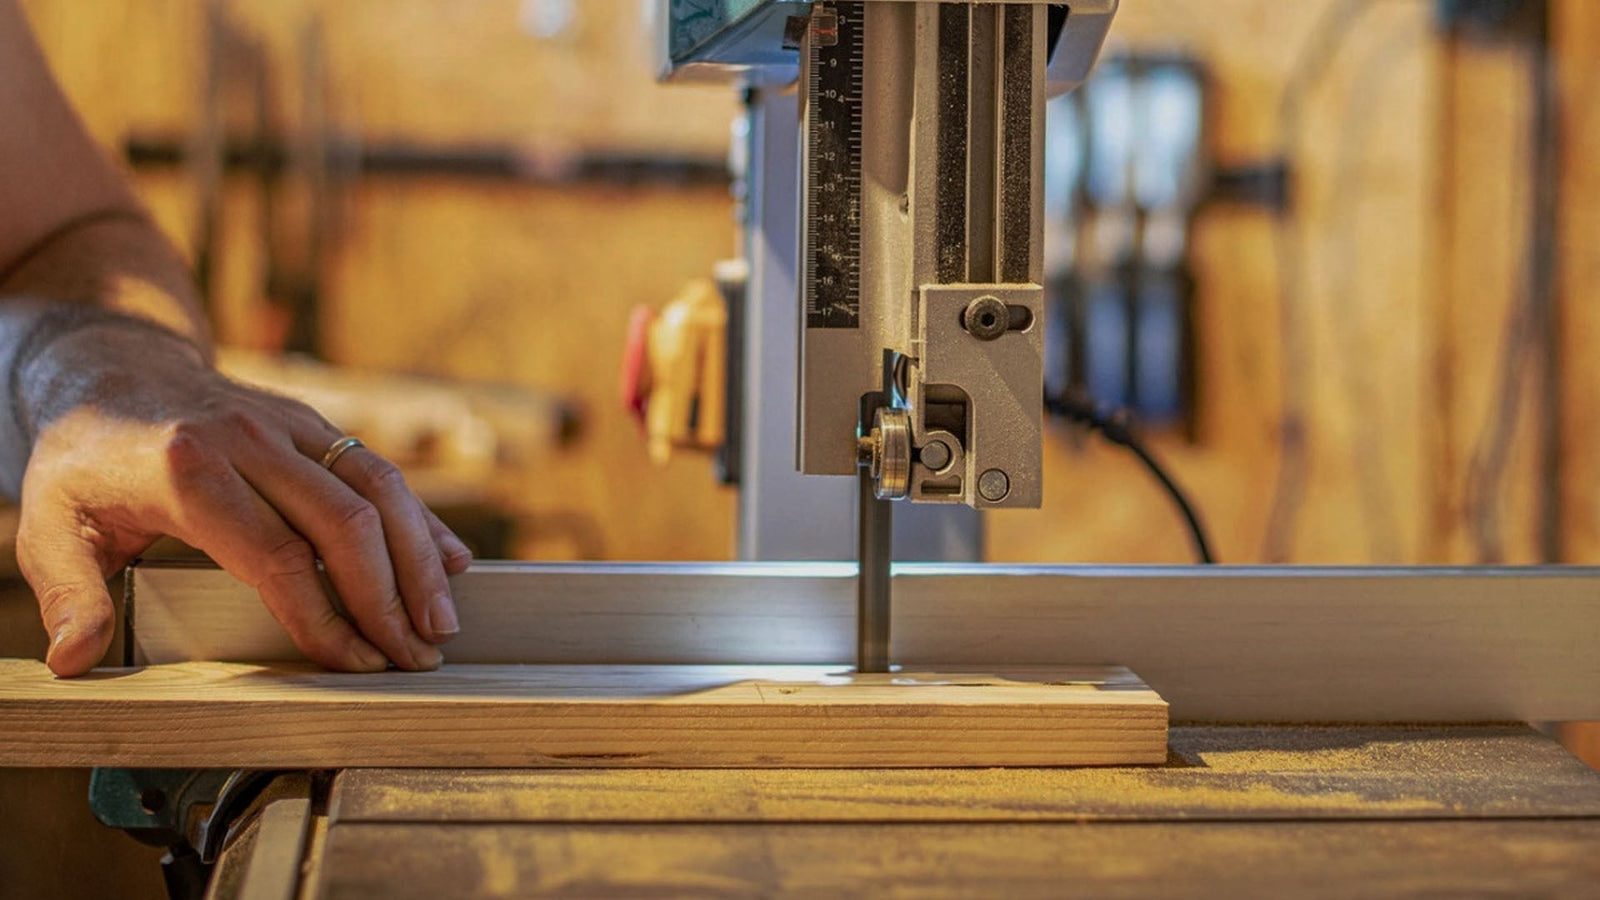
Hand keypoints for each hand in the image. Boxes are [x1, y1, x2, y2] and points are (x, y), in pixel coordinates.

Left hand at [14, 319, 471, 675]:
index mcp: (188, 470)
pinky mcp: (314, 423)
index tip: (355, 664)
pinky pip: (380, 469)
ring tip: (443, 622)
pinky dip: (421, 519)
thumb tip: (73, 660)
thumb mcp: (50, 524)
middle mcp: (249, 440)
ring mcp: (289, 424)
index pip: (278, 557)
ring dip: (420, 559)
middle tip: (415, 657)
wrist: (112, 368)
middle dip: (390, 598)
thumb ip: (67, 593)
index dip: (325, 618)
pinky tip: (452, 562)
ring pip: (378, 488)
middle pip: (345, 522)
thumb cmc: (83, 459)